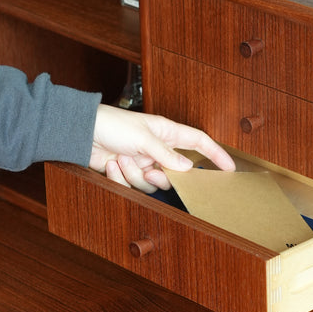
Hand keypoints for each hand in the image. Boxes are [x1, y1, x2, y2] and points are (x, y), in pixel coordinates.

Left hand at [90, 105, 234, 192]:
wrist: (82, 133)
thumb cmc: (112, 125)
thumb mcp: (144, 138)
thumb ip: (167, 155)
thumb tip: (188, 168)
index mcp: (167, 132)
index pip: (198, 142)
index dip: (215, 154)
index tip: (230, 168)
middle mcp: (158, 149)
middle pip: (175, 173)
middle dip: (160, 176)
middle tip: (150, 170)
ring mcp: (144, 162)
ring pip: (152, 183)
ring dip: (134, 174)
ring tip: (120, 159)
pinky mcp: (129, 173)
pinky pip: (134, 186)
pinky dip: (120, 178)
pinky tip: (111, 165)